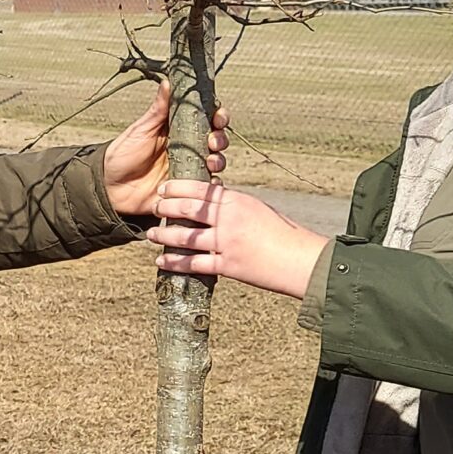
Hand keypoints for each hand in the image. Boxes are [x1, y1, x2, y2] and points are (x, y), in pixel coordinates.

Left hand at [102, 82, 228, 214]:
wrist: (110, 186)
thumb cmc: (124, 154)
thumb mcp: (141, 129)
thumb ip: (158, 109)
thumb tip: (168, 81)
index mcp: (179, 130)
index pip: (206, 119)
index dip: (218, 116)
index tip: (218, 117)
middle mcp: (188, 148)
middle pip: (216, 140)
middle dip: (220, 139)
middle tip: (212, 141)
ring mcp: (189, 168)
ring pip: (215, 162)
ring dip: (218, 160)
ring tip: (210, 161)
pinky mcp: (186, 187)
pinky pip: (206, 187)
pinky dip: (212, 184)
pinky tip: (210, 181)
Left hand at [147, 179, 328, 296]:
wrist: (301, 259)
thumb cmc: (285, 234)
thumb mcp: (259, 210)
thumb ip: (235, 208)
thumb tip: (215, 206)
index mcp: (238, 201)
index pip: (201, 190)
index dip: (178, 188)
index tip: (164, 188)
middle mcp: (229, 219)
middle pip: (189, 209)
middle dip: (167, 207)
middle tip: (154, 207)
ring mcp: (227, 242)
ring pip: (186, 237)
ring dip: (165, 235)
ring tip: (151, 235)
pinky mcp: (228, 265)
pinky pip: (194, 263)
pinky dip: (175, 263)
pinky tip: (162, 261)